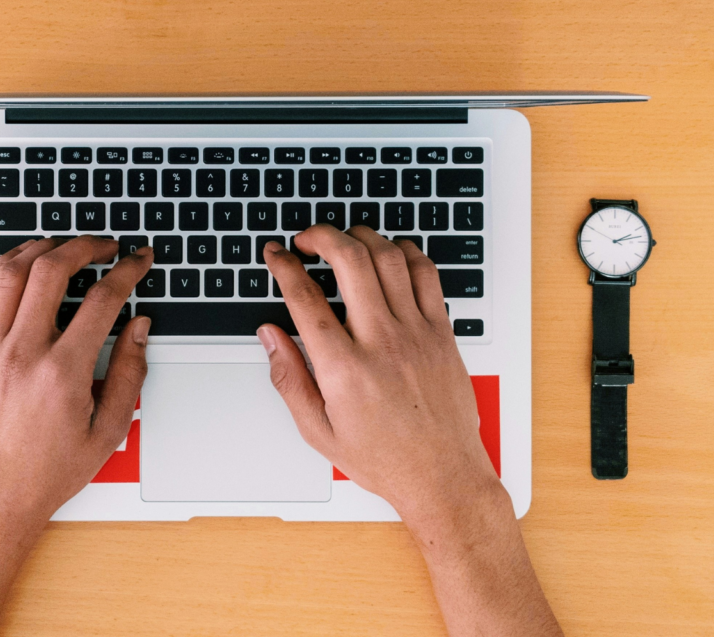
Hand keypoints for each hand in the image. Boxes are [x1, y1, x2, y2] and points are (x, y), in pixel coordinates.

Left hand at [0, 236, 152, 528]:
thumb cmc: (47, 471)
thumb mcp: (108, 431)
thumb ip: (129, 373)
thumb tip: (140, 328)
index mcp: (62, 373)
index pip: (102, 300)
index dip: (127, 271)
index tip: (138, 260)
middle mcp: (22, 354)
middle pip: (52, 270)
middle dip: (85, 245)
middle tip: (105, 245)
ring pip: (11, 272)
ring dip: (42, 248)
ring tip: (64, 246)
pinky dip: (5, 269)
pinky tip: (23, 266)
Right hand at [258, 226, 505, 536]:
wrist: (443, 476)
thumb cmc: (384, 459)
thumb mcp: (318, 430)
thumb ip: (289, 377)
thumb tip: (270, 336)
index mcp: (344, 369)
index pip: (305, 299)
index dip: (284, 266)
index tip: (276, 254)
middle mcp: (382, 343)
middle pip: (350, 261)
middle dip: (321, 236)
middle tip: (306, 239)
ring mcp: (417, 334)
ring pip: (389, 258)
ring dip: (361, 237)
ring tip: (344, 240)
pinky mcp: (442, 333)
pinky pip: (426, 274)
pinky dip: (405, 252)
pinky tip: (389, 253)